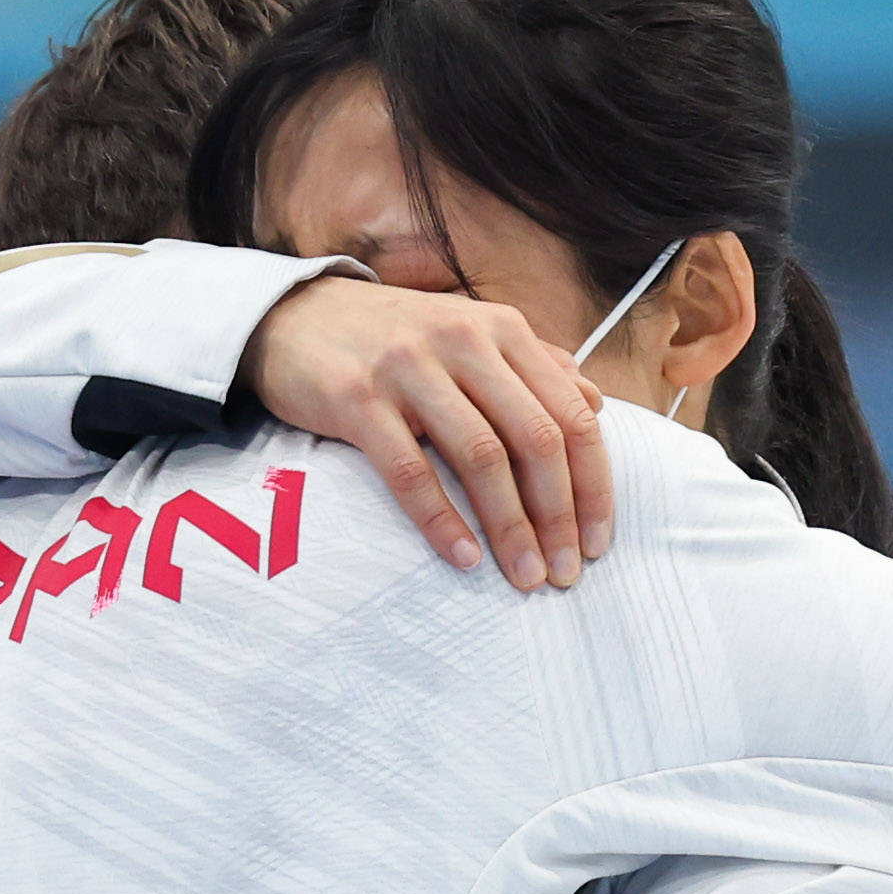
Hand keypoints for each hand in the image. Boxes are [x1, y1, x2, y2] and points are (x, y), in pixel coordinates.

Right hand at [245, 275, 610, 593]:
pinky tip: (464, 559)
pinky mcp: (358, 398)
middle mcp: (463, 340)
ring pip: (481, 457)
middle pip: (535, 438)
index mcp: (502, 330)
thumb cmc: (393, 340)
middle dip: (558, 516)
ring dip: (510, 528)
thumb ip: (532, 365)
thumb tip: (595, 403)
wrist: (294, 317)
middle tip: (564, 574)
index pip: (570, 415)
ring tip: (523, 577)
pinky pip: (411, 471)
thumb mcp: (470, 337)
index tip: (598, 542)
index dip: (593, 485)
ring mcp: (409, 367)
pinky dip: (442, 521)